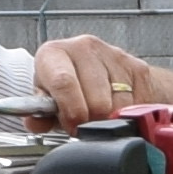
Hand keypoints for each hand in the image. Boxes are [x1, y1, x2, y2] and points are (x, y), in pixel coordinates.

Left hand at [32, 31, 172, 122]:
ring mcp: (113, 54)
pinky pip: (137, 104)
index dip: (71, 112)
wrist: (97, 70)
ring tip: (99, 114)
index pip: (64, 82)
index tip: (73, 126)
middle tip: (86, 123)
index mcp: (54, 53)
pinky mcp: (137, 67)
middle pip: (96, 100)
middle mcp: (84, 47)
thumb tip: (35, 123)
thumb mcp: (47, 99)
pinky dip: (128, 114)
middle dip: (92, 120)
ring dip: (110, 118)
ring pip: (118, 105)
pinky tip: (116, 108)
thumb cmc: (67, 86)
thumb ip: (39, 115)